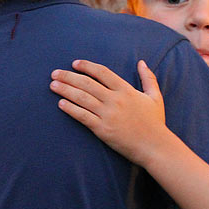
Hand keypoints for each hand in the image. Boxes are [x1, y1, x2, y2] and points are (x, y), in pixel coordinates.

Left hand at [50, 60, 165, 165]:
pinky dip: (70, 109)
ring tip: (53, 85)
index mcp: (126, 90)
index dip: (87, 66)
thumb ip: (148, 78)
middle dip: (69, 76)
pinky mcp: (102, 129)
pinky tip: (61, 103)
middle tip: (55, 73)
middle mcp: (115, 100)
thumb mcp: (155, 97)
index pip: (102, 72)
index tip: (74, 63)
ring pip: (82, 98)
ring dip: (65, 90)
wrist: (155, 146)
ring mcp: (108, 115)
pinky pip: (83, 116)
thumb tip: (141, 62)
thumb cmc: (155, 122)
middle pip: (87, 83)